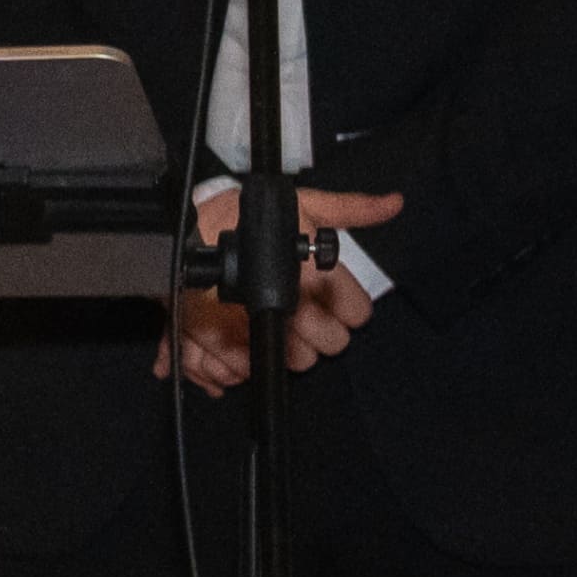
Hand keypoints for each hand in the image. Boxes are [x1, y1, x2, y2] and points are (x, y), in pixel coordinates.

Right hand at [164, 183, 401, 388]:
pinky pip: (237, 373)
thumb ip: (350, 208)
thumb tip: (395, 203)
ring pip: (290, 364)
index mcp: (312, 278)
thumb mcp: (302, 202)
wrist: (181, 228)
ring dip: (285, 350)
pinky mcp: (213, 345)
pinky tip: (244, 349)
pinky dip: (239, 368)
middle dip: (319, 332)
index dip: (350, 308)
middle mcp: (285, 310)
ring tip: (275, 328)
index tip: (336, 302)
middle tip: (304, 314)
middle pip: (327, 346)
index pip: (355, 313)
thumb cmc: (243, 215)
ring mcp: (249, 332)